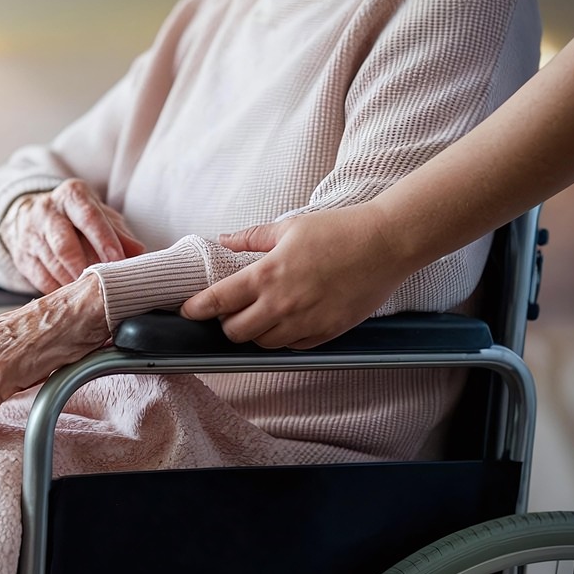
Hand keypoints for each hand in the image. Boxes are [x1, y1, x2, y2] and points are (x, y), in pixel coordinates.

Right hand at [0, 179, 144, 292]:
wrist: (31, 216)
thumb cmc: (75, 218)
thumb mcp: (99, 215)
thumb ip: (119, 233)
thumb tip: (138, 252)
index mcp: (71, 196)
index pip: (89, 217)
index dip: (104, 240)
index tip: (117, 260)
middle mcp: (47, 211)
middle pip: (64, 244)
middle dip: (84, 267)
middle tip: (101, 285)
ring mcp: (30, 234)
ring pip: (52, 264)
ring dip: (72, 282)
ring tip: (90, 294)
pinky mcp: (22, 256)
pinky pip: (40, 278)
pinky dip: (59, 290)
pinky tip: (72, 296)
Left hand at [180, 203, 412, 348]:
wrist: (386, 244)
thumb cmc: (339, 230)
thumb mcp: (290, 226)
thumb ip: (252, 238)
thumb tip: (224, 239)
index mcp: (267, 275)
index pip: (218, 301)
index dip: (196, 309)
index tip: (187, 311)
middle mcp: (282, 304)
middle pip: (235, 332)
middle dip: (226, 325)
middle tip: (230, 312)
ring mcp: (305, 322)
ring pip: (263, 344)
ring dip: (254, 333)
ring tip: (259, 316)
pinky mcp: (326, 333)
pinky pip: (292, 347)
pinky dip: (282, 339)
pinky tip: (285, 322)